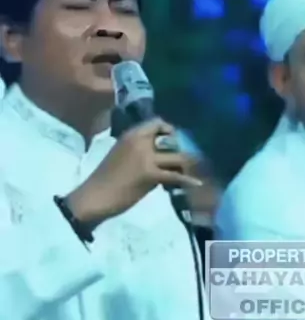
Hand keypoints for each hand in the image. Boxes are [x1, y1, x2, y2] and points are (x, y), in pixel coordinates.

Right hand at [66, 118, 202, 229]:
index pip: (157, 122)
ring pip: (177, 157)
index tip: (174, 142)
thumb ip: (139, 150)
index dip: (170, 131)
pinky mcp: (150, 175)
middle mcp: (139, 141)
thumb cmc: (105, 179)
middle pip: (172, 139)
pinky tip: (196, 184)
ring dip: (186, 165)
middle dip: (181, 149)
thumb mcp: (120, 154)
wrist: (94, 196)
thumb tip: (161, 155)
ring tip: (190, 171)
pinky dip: (188, 181)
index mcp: (130, 134)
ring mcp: (145, 157)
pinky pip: (175, 176)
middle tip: (184, 160)